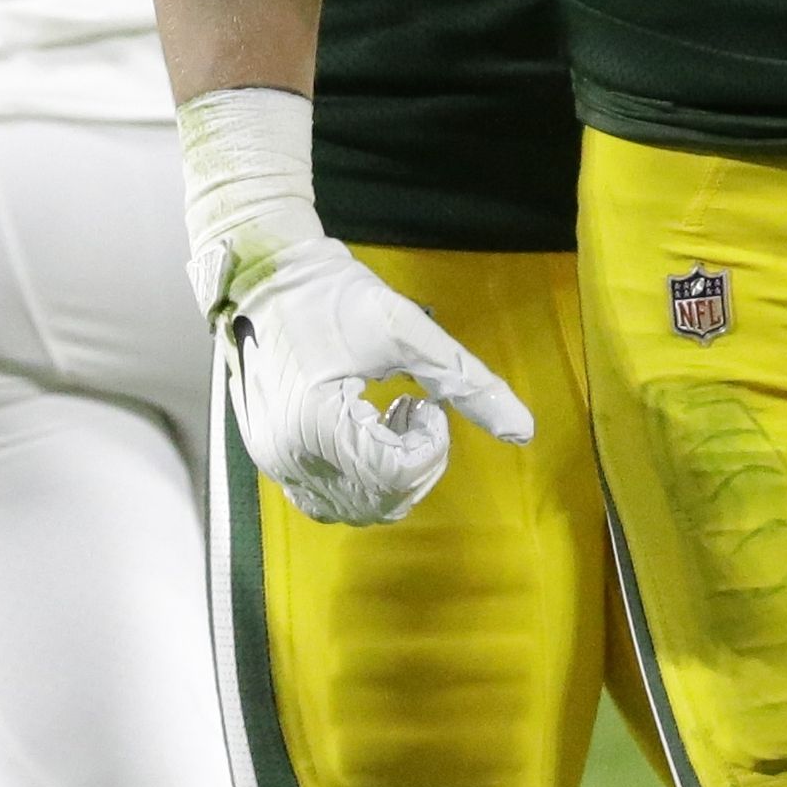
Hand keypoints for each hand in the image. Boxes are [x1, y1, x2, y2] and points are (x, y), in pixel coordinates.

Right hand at [219, 234, 536, 525]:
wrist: (262, 276)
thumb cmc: (330, 294)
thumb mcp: (405, 330)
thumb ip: (466, 383)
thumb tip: (524, 431)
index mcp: (317, 424)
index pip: (396, 474)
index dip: (430, 444)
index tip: (426, 401)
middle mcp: (290, 458)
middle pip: (380, 501)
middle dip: (417, 462)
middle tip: (417, 409)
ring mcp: (276, 464)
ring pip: (355, 509)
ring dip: (391, 476)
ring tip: (390, 418)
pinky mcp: (271, 460)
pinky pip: (326, 500)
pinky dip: (360, 482)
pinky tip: (365, 432)